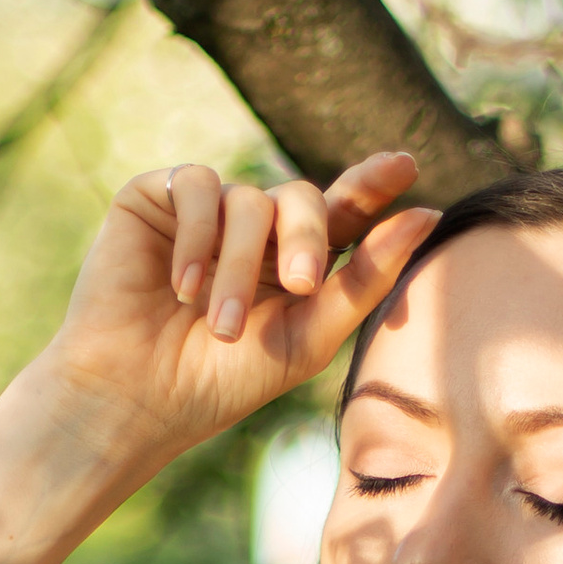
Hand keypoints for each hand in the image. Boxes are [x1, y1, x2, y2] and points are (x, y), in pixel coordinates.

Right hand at [27, 152, 439, 469]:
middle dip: (308, 238)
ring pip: (249, 199)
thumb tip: (427, 212)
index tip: (404, 166)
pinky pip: (195, 185)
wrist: (135, 397)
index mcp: (294, 260)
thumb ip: (366, 278)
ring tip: (218, 324)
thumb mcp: (308, 337)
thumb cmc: (220, 382)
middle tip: (302, 286)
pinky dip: (196, 237)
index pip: (340, 209)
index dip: (371, 184)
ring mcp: (204, 210)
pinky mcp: (154, 197)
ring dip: (240, 266)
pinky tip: (180, 286)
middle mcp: (252, 229)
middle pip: (302, 197)